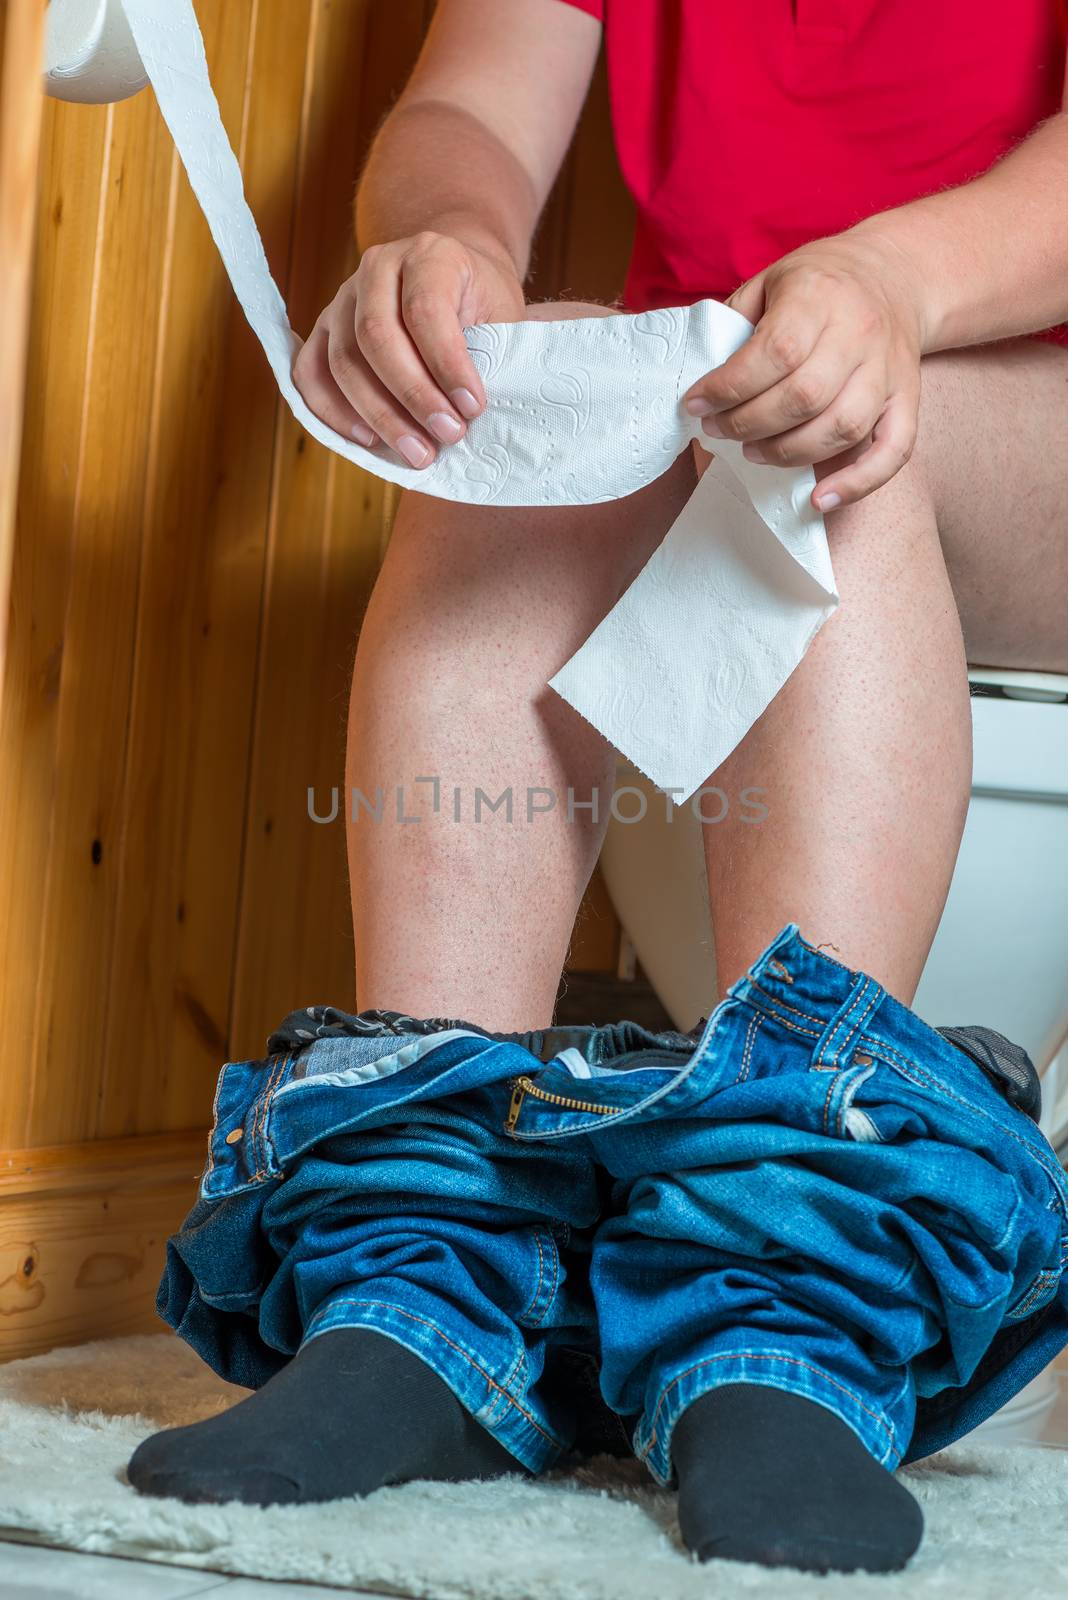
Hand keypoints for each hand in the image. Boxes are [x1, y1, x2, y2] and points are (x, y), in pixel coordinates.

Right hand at [292, 231, 524, 468]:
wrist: (451, 275)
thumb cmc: (480, 301)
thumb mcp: (502, 313)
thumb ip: (492, 352)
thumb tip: (478, 412)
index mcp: (428, 254)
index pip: (425, 310)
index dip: (447, 365)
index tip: (473, 408)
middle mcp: (377, 268)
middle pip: (375, 337)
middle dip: (413, 397)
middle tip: (447, 436)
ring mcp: (342, 298)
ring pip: (343, 361)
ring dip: (379, 416)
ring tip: (418, 452)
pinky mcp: (323, 328)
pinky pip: (310, 373)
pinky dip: (333, 412)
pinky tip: (369, 440)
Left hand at [682, 233, 926, 511]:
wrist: (893, 274)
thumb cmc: (819, 284)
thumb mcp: (769, 280)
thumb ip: (735, 322)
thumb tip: (701, 375)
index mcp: (819, 296)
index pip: (774, 354)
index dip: (728, 388)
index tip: (696, 405)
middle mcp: (859, 332)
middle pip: (804, 397)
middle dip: (749, 424)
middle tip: (719, 430)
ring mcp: (887, 369)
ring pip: (841, 428)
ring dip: (788, 453)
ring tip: (754, 451)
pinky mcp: (907, 398)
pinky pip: (894, 451)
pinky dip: (859, 483)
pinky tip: (821, 498)